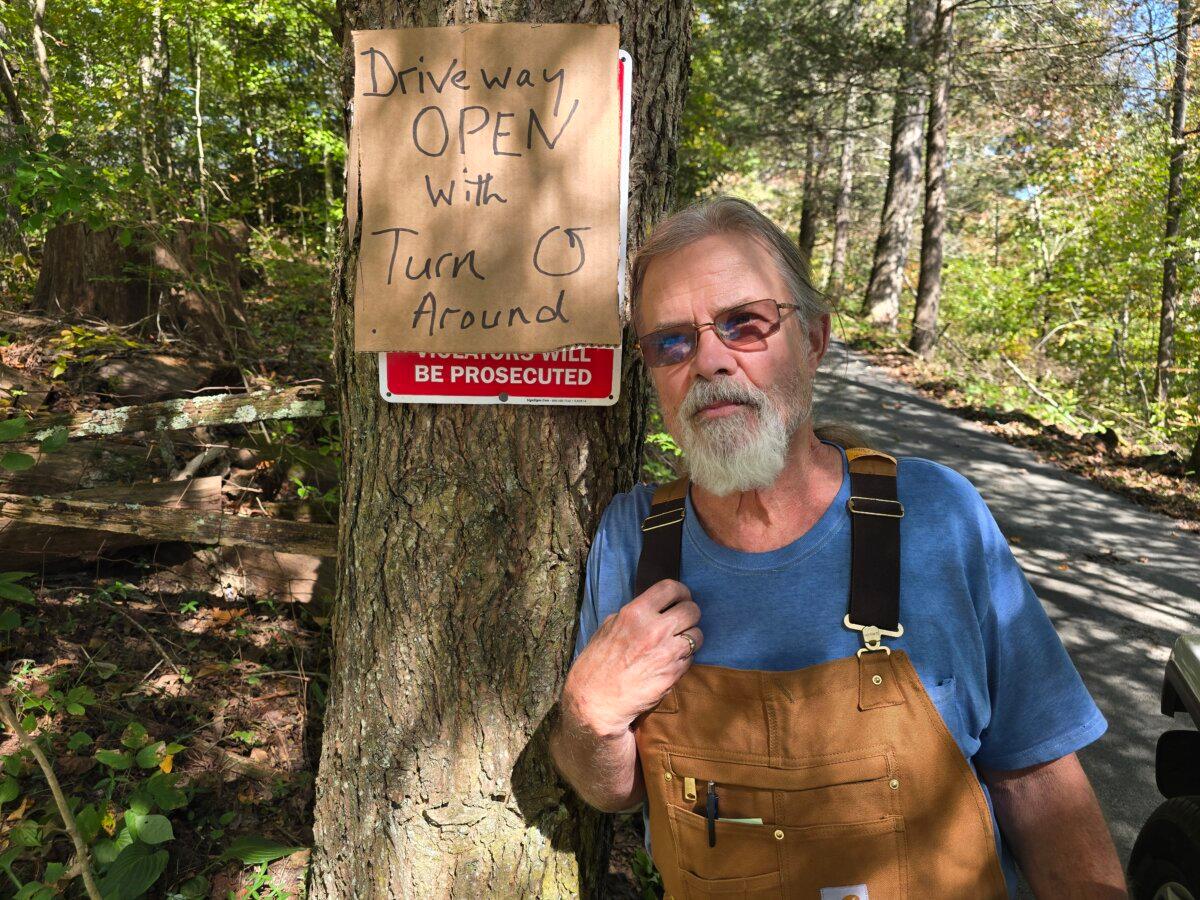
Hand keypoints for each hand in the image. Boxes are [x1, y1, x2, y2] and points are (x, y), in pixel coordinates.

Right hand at [563, 579, 702, 737]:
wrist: (595, 701)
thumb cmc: (597, 664)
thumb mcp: (608, 628)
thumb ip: (633, 616)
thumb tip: (652, 608)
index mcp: (635, 613)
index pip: (671, 588)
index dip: (682, 592)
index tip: (682, 597)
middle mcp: (654, 630)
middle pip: (692, 610)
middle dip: (690, 615)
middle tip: (684, 621)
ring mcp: (666, 653)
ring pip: (697, 635)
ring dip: (691, 638)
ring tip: (678, 643)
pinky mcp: (673, 674)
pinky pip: (691, 658)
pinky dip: (685, 658)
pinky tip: (672, 661)